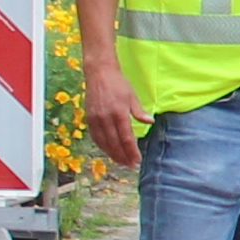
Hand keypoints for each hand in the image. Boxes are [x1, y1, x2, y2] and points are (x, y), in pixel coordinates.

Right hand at [83, 58, 147, 173]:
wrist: (99, 73)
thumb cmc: (119, 84)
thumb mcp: (132, 96)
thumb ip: (139, 112)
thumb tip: (150, 123)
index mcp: (119, 113)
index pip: (126, 138)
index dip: (132, 152)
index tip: (137, 160)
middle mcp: (106, 118)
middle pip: (114, 143)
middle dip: (123, 156)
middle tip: (130, 166)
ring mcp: (96, 119)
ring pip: (103, 142)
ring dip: (112, 154)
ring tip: (121, 162)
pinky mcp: (89, 118)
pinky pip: (95, 136)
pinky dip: (102, 146)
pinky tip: (108, 151)